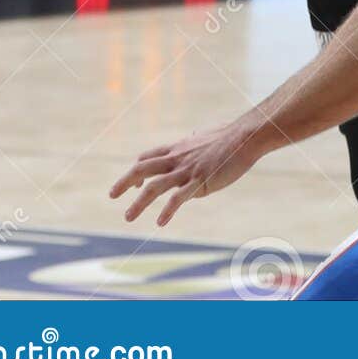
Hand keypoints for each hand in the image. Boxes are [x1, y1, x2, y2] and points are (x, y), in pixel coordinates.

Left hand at [110, 116, 270, 227]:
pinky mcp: (200, 180)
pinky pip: (178, 197)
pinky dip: (167, 210)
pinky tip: (160, 223)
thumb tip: (193, 162)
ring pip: (155, 186)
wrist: (246, 136)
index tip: (132, 183)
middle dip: (125, 182)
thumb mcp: (206, 141)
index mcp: (179, 148)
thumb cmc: (230, 136)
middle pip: (143, 168)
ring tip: (127, 217)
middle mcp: (178, 158)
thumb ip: (195, 151)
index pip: (148, 157)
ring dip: (138, 203)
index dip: (136, 170)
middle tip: (111, 195)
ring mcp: (187, 170)